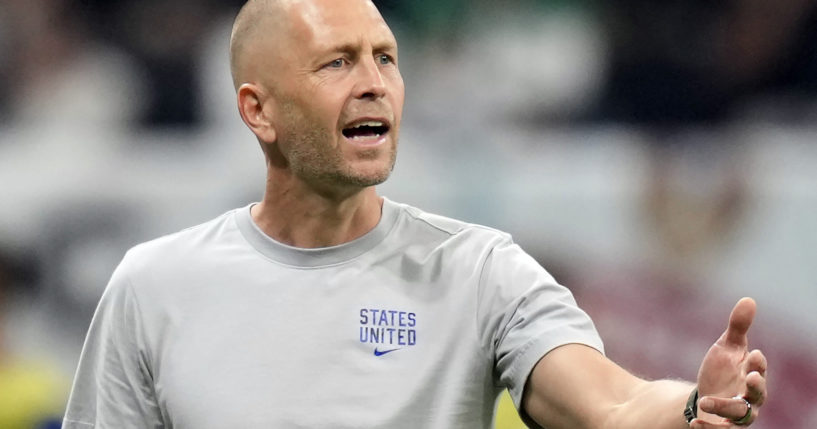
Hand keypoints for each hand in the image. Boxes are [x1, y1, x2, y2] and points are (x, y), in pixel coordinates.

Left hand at [691, 298, 767, 427]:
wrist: (707, 393)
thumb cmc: (723, 369)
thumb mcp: (727, 347)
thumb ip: (738, 327)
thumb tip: (749, 299)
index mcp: (751, 374)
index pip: (760, 369)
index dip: (759, 363)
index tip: (755, 354)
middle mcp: (749, 397)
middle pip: (758, 395)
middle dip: (757, 387)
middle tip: (751, 378)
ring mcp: (737, 414)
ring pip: (739, 416)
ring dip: (724, 408)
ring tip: (705, 401)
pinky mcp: (723, 426)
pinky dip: (709, 428)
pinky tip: (695, 422)